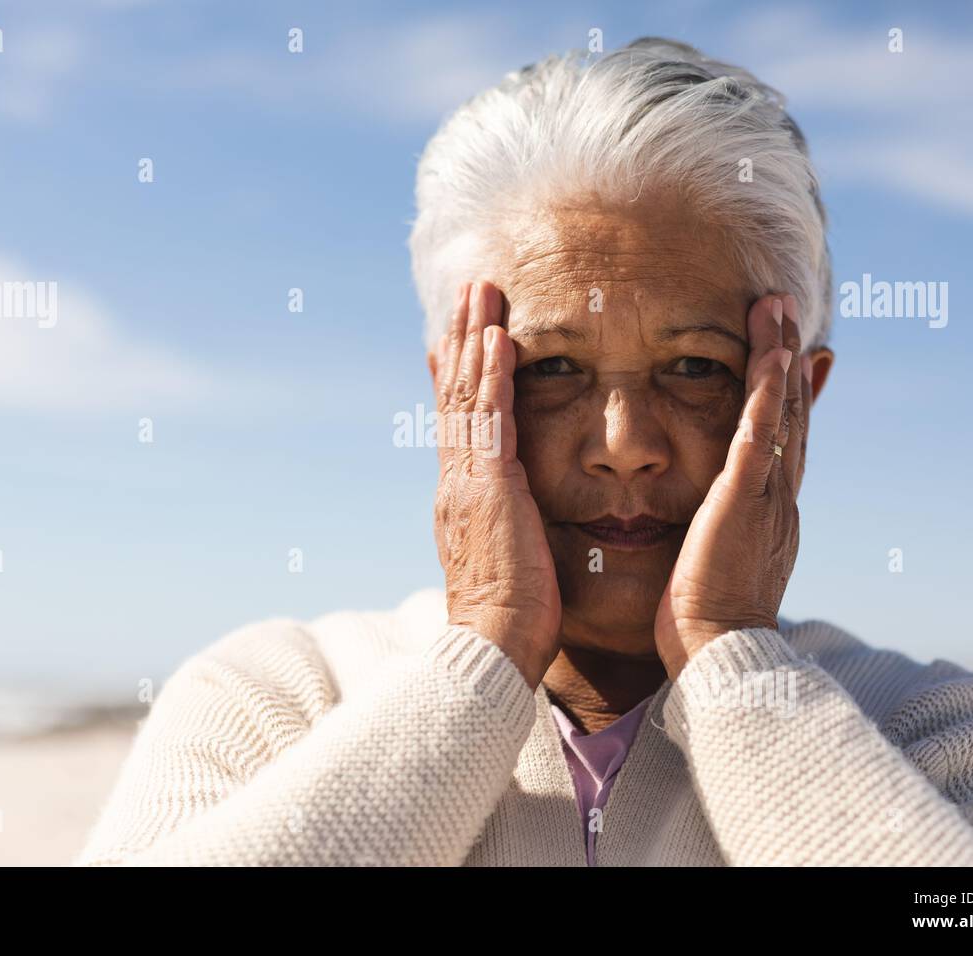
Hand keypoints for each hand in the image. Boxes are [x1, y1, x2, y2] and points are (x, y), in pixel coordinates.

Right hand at [429, 280, 561, 689]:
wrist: (494, 649)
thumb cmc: (511, 620)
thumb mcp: (507, 562)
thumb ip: (509, 529)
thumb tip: (516, 518)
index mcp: (462, 497)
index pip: (459, 424)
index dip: (459, 376)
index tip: (462, 338)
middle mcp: (456, 481)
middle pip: (456, 395)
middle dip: (463, 340)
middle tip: (469, 292)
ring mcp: (467, 481)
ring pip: (468, 395)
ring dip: (475, 338)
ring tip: (481, 291)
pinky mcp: (489, 486)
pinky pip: (491, 418)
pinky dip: (494, 374)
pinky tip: (500, 337)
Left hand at [654, 294, 808, 678]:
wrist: (719, 656)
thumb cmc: (705, 624)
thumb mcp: (716, 569)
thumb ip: (717, 538)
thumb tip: (711, 528)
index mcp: (769, 515)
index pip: (783, 444)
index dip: (789, 398)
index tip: (794, 359)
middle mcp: (778, 499)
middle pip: (789, 416)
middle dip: (788, 361)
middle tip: (787, 313)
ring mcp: (767, 498)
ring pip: (781, 415)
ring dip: (780, 358)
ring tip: (777, 310)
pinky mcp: (744, 502)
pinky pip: (761, 436)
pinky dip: (769, 394)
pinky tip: (772, 357)